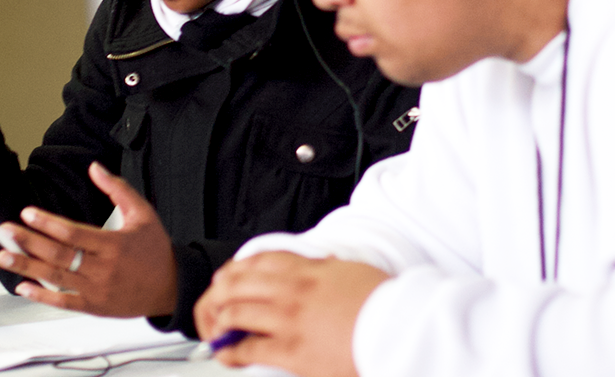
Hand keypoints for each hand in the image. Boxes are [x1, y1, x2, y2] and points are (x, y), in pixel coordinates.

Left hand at [0, 162, 178, 317]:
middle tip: (4, 232)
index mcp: (114, 245)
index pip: (74, 233)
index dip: (48, 223)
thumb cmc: (156, 248)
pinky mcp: (95, 307)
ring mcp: (98, 290)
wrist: (171, 287)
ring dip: (27, 267)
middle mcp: (103, 269)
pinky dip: (42, 296)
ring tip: (3, 257)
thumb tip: (95, 167)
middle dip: (28, 242)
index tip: (27, 213)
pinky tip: (23, 287)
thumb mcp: (143, 213)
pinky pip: (64, 302)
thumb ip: (118, 189)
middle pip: (59, 254)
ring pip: (56, 278)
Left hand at [194, 252, 388, 376]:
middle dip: (221, 292)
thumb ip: (329, 267)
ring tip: (217, 327)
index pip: (260, 260)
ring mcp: (289, 321)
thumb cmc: (384, 303)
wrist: (399, 329)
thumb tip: (321, 263)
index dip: (238, 267)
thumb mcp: (352, 270)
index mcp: (308, 270)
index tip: (231, 274)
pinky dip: (230, 351)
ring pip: (236, 313)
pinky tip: (225, 353)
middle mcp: (293, 292)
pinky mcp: (292, 351)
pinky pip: (248, 349)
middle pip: (239, 283)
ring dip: (220, 320)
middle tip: (216, 300)